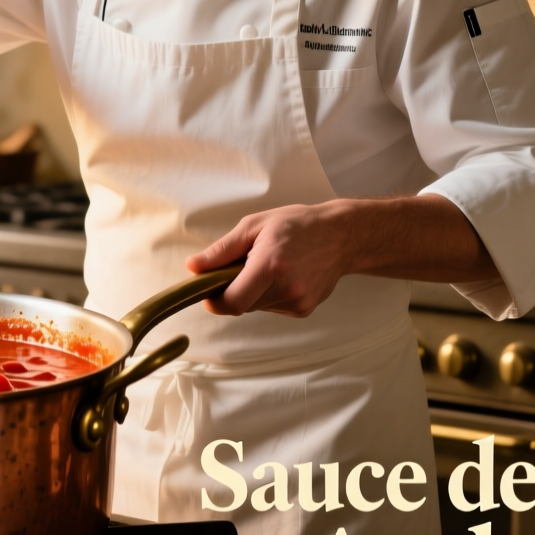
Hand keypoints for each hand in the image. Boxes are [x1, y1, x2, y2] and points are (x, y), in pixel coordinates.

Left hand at [186, 202, 356, 317]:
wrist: (341, 236)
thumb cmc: (297, 225)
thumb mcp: (254, 226)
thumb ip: (222, 250)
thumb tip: (193, 267)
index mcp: (270, 266)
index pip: (232, 302)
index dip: (215, 300)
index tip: (210, 290)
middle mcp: (286, 289)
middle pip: (242, 305)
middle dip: (234, 291)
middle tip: (242, 267)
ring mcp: (298, 302)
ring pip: (257, 307)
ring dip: (253, 292)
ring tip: (269, 267)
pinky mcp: (304, 309)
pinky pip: (273, 308)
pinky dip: (270, 295)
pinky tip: (284, 275)